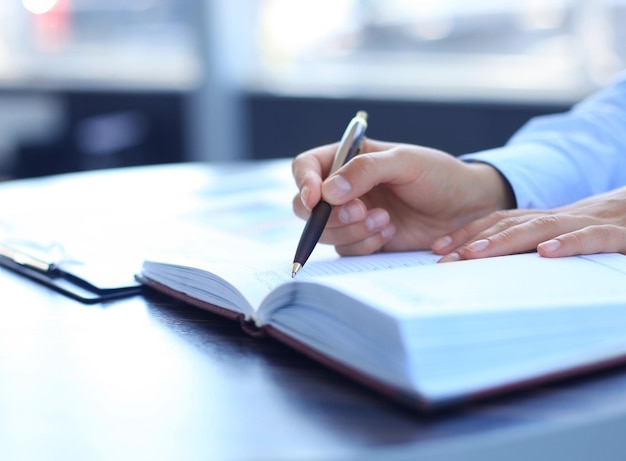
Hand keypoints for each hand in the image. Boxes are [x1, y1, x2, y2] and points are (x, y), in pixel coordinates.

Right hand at [292, 139, 514, 254]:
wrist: (465, 208)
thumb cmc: (438, 175)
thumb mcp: (405, 162)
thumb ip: (366, 170)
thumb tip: (327, 192)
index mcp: (347, 159)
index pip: (306, 167)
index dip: (304, 182)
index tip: (315, 197)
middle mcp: (342, 188)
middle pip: (305, 205)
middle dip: (329, 214)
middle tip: (361, 210)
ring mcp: (351, 216)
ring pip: (324, 231)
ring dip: (351, 230)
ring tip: (386, 220)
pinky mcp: (363, 239)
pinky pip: (346, 249)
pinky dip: (364, 244)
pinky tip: (389, 232)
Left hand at [434, 186, 625, 260]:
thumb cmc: (608, 228)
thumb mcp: (567, 235)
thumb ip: (534, 244)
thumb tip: (494, 264)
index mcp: (547, 220)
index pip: (499, 222)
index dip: (467, 233)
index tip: (437, 250)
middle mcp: (561, 218)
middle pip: (509, 225)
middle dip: (473, 241)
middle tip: (443, 260)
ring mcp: (588, 223)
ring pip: (540, 227)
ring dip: (504, 240)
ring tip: (474, 254)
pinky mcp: (619, 235)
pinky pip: (592, 237)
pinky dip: (569, 243)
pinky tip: (546, 253)